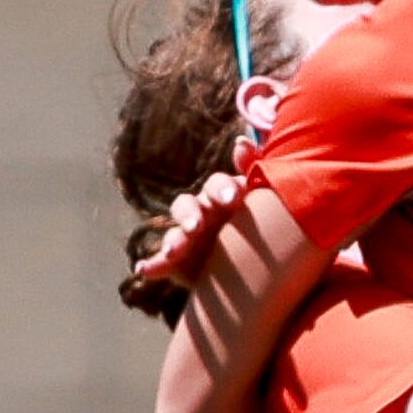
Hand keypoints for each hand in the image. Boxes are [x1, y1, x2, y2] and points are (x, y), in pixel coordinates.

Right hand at [130, 138, 257, 287]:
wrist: (264, 265)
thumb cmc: (267, 224)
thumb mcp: (266, 198)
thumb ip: (255, 169)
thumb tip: (240, 143)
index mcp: (223, 197)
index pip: (216, 185)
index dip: (222, 189)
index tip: (234, 199)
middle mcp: (201, 213)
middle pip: (187, 206)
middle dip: (190, 214)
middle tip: (197, 226)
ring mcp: (188, 238)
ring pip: (175, 234)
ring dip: (173, 240)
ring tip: (173, 252)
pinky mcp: (178, 262)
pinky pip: (161, 263)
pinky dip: (152, 265)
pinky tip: (144, 269)